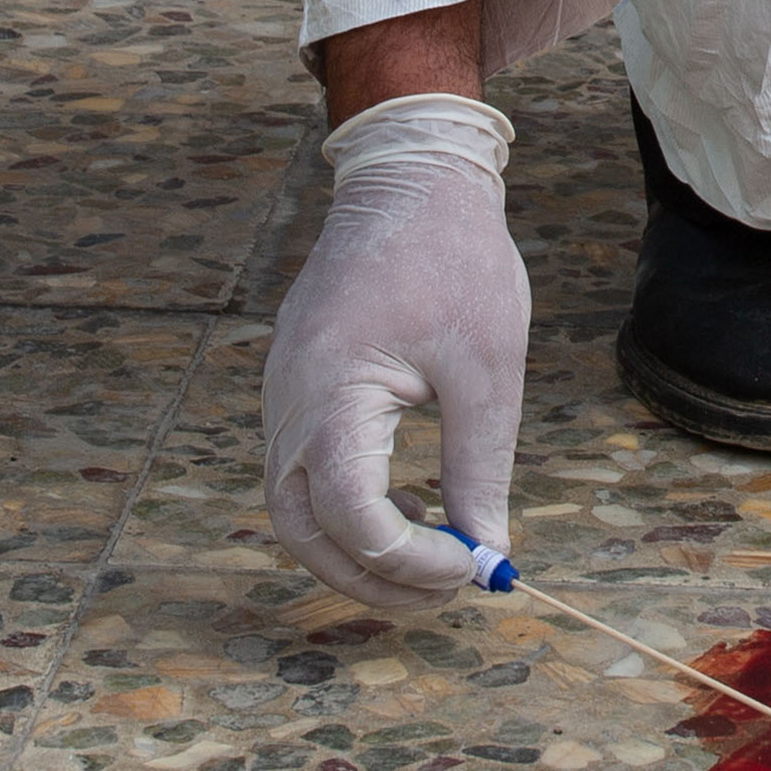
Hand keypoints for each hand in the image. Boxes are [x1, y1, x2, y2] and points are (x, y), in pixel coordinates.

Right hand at [259, 80, 527, 617]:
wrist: (410, 177)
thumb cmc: (454, 261)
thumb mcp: (487, 370)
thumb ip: (479, 467)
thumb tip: (487, 550)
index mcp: (331, 393)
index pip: (348, 514)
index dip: (407, 559)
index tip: (471, 565)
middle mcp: (288, 402)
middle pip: (302, 529)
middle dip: (371, 577)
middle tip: (447, 593)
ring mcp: (282, 395)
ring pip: (295, 509)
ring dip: (356, 550)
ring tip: (433, 558)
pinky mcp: (296, 388)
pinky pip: (305, 472)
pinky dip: (349, 509)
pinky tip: (412, 505)